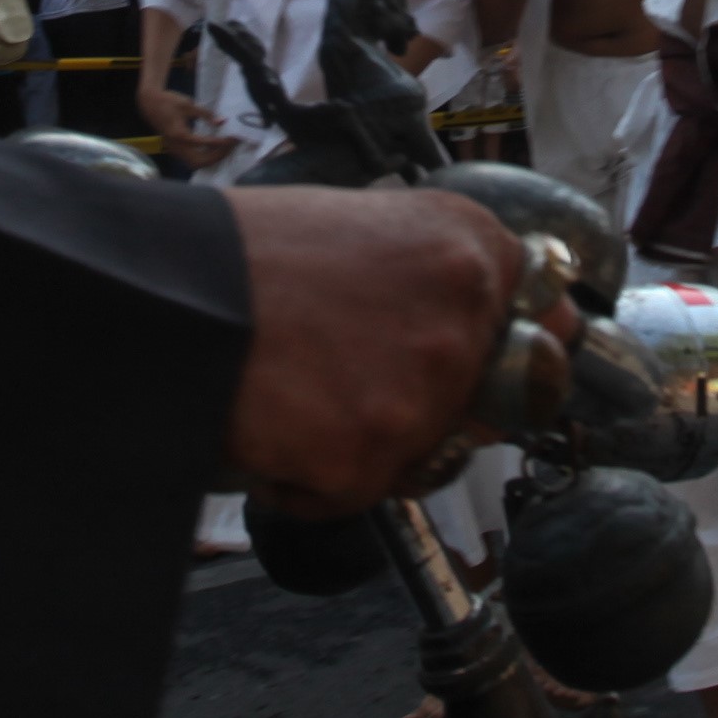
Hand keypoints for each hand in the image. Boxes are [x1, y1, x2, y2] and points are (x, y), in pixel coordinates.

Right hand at [139, 85, 232, 169]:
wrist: (150, 104)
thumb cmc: (168, 101)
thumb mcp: (188, 104)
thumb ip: (205, 114)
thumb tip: (222, 121)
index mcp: (179, 134)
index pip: (203, 143)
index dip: (219, 143)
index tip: (232, 139)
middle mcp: (176, 146)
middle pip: (199, 162)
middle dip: (217, 156)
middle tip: (230, 146)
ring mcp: (174, 150)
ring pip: (195, 164)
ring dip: (211, 159)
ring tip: (225, 148)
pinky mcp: (175, 150)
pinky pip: (192, 160)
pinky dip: (204, 157)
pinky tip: (214, 148)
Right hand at [222, 186, 530, 515]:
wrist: (167, 286)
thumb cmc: (250, 251)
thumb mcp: (372, 221)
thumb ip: (442, 272)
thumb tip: (488, 324)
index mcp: (470, 249)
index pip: (551, 328)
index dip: (514, 354)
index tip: (497, 370)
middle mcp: (464, 321)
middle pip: (478, 412)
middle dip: (426, 411)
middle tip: (352, 379)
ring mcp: (419, 399)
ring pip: (416, 459)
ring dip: (364, 446)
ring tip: (299, 393)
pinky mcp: (365, 461)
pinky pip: (351, 496)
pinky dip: (307, 480)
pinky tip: (273, 425)